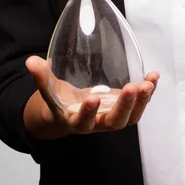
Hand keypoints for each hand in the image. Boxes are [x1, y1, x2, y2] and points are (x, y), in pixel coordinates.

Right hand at [24, 55, 158, 139]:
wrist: (72, 111)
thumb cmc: (61, 100)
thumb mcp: (49, 89)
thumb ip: (41, 77)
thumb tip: (31, 61)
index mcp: (77, 121)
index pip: (83, 122)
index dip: (88, 113)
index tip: (92, 98)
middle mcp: (98, 123)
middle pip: (114, 122)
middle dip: (124, 106)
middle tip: (132, 88)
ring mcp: (114, 117)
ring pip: (131, 116)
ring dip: (142, 101)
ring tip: (148, 82)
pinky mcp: (126, 108)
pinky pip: (140, 104)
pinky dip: (148, 92)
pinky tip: (153, 77)